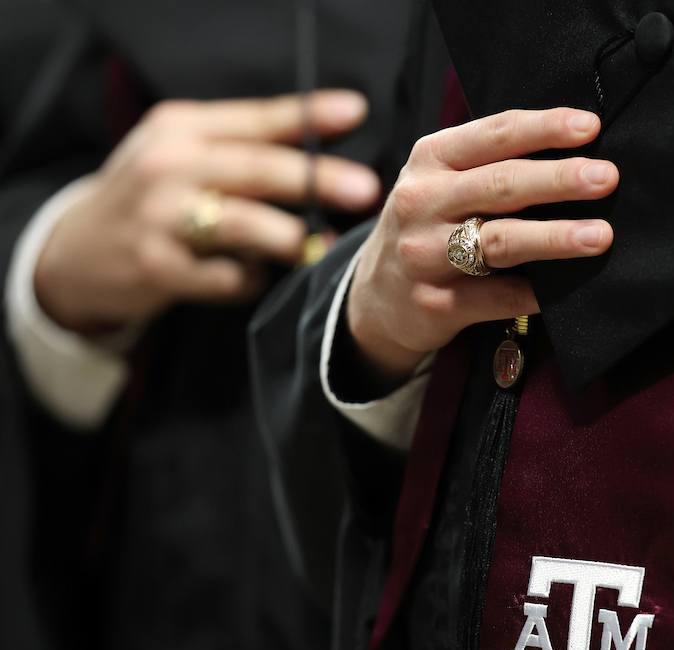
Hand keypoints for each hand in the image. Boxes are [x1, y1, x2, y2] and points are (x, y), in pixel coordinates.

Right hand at [35, 90, 380, 332]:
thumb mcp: (186, 152)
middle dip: (313, 178)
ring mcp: (159, 218)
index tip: (355, 112)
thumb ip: (247, 142)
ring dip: (289, 237)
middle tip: (363, 188)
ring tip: (317, 246)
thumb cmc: (154, 196)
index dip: (306, 115)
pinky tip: (252, 277)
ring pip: (241, 224)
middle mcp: (166, 166)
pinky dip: (250, 280)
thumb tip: (328, 139)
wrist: (77, 250)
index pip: (254, 119)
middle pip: (254, 168)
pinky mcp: (157, 267)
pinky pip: (226, 277)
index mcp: (181, 128)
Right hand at [347, 107, 617, 380]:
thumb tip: (578, 154)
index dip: (544, 128)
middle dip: (559, 179)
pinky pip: (495, 298)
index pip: (495, 134)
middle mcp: (422, 201)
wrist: (377, 296)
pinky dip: (534, 293)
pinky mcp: (435, 303)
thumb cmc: (430, 225)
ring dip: (555, 237)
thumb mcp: (444, 181)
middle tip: (606, 178)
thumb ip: (492, 164)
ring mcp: (424, 255)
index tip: (590, 127)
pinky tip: (566, 290)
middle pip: (501, 185)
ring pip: (500, 241)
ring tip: (600, 235)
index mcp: (431, 159)